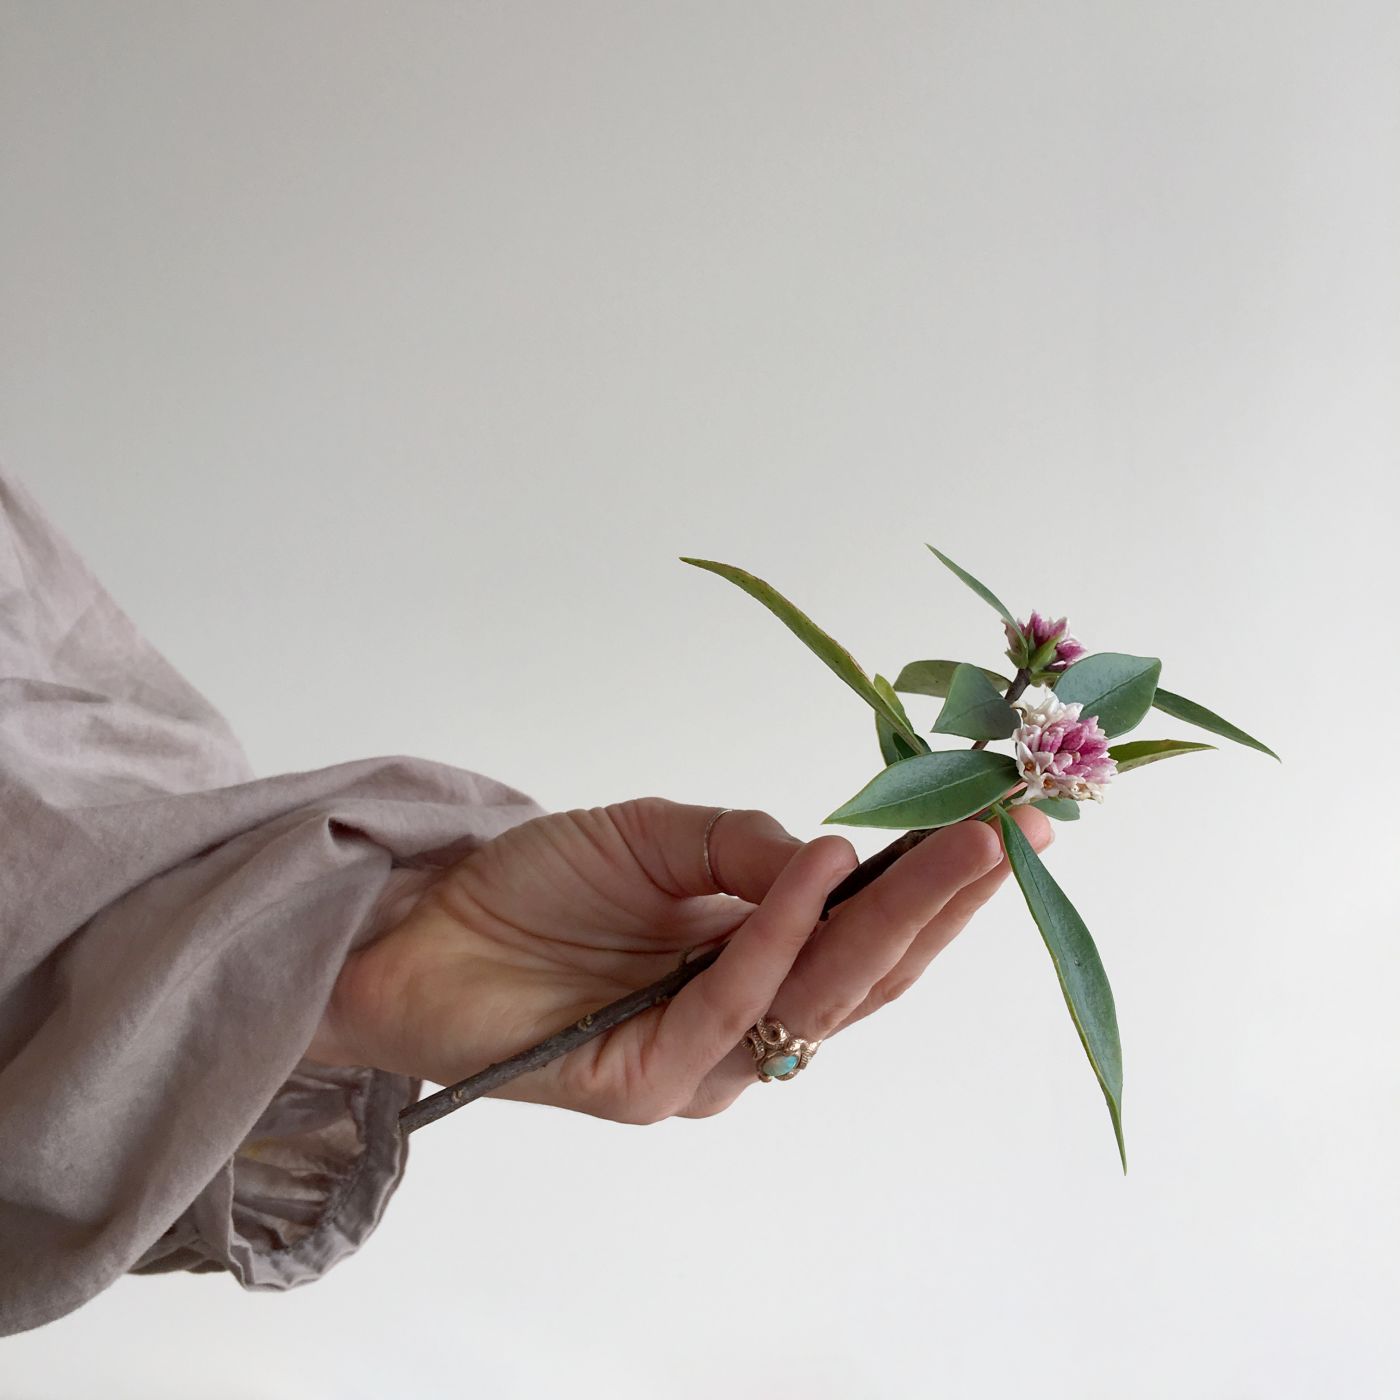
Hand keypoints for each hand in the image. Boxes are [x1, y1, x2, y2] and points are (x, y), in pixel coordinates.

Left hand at [305, 797, 1052, 1121]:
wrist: (417, 929)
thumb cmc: (536, 882)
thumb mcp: (658, 835)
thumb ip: (743, 845)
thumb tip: (834, 848)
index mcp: (757, 959)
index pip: (870, 935)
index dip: (942, 886)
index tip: (1013, 820)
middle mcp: (745, 1018)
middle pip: (869, 973)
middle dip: (947, 902)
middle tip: (1016, 832)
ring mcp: (703, 1059)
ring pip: (820, 997)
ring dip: (891, 918)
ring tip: (959, 844)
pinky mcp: (651, 1083)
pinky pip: (733, 1007)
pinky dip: (781, 935)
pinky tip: (816, 869)